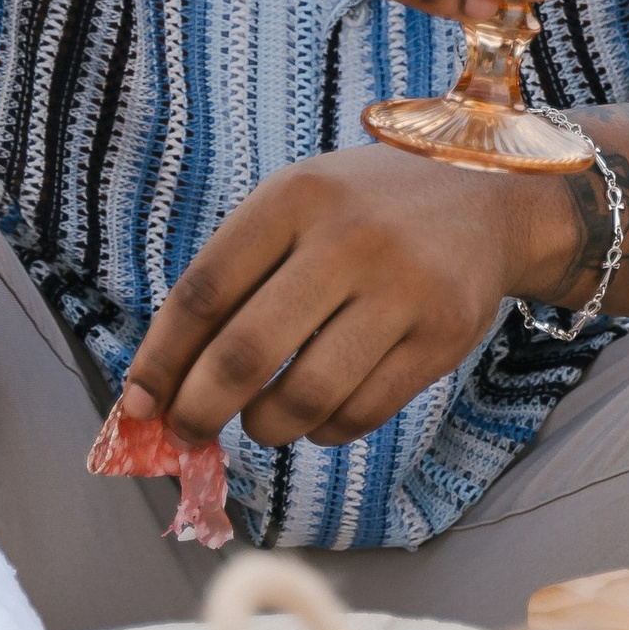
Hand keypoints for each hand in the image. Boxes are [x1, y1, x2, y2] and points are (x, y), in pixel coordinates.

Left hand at [118, 144, 585, 446]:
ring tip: (261, 420)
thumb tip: (160, 387)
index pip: (205, 292)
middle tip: (186, 432)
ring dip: (265, 426)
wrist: (488, 197)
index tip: (140, 403)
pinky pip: (361, 414)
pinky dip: (323, 430)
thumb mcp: (298, 207)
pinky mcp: (444, 336)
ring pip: (304, 397)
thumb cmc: (364, 211)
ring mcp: (403, 289)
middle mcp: (350, 239)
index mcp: (297, 197)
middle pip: (245, 353)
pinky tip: (317, 415)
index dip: (161, 358)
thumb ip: (235, 279)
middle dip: (199, 409)